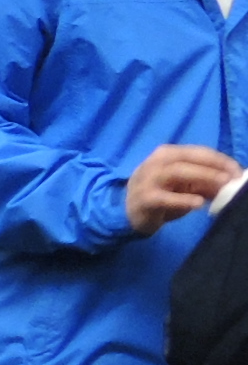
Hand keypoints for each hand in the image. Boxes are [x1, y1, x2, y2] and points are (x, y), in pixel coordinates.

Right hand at [125, 145, 241, 232]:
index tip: (239, 172)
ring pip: (177, 172)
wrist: (128, 213)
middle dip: (215, 167)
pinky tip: (198, 203)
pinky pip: (165, 197)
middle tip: (234, 178)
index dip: (221, 160)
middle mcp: (156, 162)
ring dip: (202, 176)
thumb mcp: (184, 187)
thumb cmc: (161, 196)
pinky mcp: (145, 198)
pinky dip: (183, 199)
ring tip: (222, 185)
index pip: (198, 152)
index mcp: (167, 154)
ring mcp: (148, 179)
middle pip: (189, 159)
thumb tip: (230, 183)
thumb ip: (204, 183)